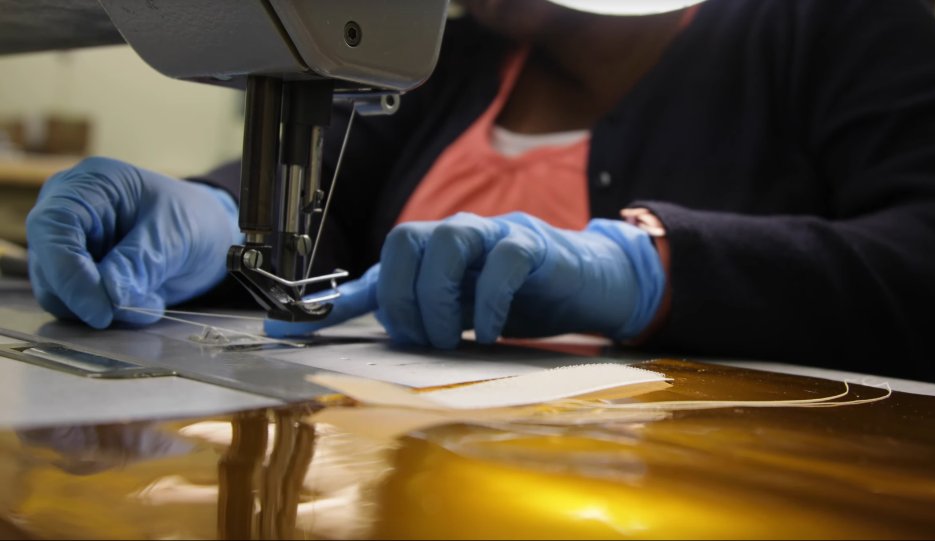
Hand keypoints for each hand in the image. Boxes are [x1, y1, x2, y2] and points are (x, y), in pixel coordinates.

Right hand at [26, 157, 240, 327]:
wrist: (207, 233)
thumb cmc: (192, 219)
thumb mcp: (175, 235)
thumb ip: (140, 262)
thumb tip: (108, 296)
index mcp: (89, 185)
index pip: (53, 227)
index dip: (69, 273)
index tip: (100, 311)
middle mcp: (67, 212)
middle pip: (49, 265)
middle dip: (93, 297)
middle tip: (144, 307)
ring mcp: (68, 244)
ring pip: (58, 292)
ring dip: (106, 309)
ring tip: (153, 302)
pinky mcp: (76, 273)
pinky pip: (76, 305)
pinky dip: (111, 312)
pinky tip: (147, 302)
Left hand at [266, 212, 665, 347]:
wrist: (587, 285)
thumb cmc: (518, 296)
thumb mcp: (457, 310)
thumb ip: (409, 315)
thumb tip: (349, 337)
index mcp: (433, 252)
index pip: (376, 267)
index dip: (332, 300)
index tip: (285, 332)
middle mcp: (458, 234)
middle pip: (405, 240)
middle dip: (404, 299)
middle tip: (421, 339)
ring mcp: (495, 233)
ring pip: (448, 239)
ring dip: (440, 297)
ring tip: (451, 337)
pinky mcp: (534, 244)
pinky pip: (504, 257)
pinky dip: (490, 297)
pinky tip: (491, 328)